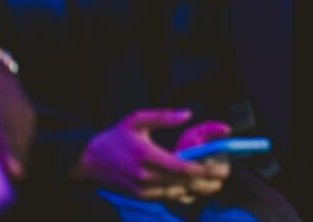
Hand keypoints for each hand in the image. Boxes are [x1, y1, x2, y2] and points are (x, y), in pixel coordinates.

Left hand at [0, 48, 34, 179]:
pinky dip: (18, 151)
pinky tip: (9, 160)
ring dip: (17, 158)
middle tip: (11, 181)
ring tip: (8, 174)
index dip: (8, 151)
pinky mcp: (30, 115)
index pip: (2, 128)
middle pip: (18, 137)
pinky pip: (26, 138)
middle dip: (15, 161)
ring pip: (25, 140)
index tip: (14, 172)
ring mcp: (26, 107)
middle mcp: (14, 101)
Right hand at [71, 109, 225, 201]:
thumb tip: (187, 114)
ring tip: (215, 180)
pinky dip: (186, 194)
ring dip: (200, 189)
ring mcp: (144, 190)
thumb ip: (163, 116)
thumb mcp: (137, 120)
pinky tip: (197, 187)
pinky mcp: (142, 197)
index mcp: (148, 157)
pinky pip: (170, 198)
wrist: (88, 162)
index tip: (222, 167)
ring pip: (180, 194)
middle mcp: (147, 177)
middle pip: (186, 184)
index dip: (206, 170)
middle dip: (209, 181)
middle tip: (224, 174)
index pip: (183, 169)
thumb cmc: (115, 138)